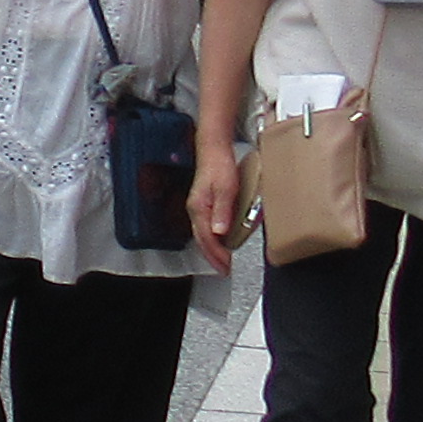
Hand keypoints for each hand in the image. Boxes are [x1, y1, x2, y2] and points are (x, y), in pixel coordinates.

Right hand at [188, 143, 244, 274]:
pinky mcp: (203, 206)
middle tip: (224, 270)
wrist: (213, 151)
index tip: (227, 266)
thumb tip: (219, 232)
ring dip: (212, 251)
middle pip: (202, 241)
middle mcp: (195, 211)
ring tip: (223, 262)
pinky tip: (220, 242)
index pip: (208, 239)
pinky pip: (205, 229)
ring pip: (202, 236)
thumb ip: (222, 211)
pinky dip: (212, 240)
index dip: (218, 255)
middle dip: (213, 258)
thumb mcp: (225, 189)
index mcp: (199, 209)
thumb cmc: (219, 166)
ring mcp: (197, 208)